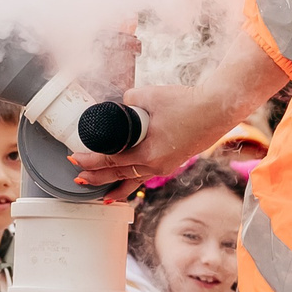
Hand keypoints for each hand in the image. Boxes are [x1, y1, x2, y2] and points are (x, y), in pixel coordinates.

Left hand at [68, 35, 287, 189]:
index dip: (89, 161)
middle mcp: (155, 165)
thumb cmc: (187, 103)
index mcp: (148, 152)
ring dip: (113, 186)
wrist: (217, 109)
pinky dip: (132, 183)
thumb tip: (119, 104)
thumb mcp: (150, 95)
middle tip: (77, 177)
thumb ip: (129, 100)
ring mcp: (164, 166)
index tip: (74, 159)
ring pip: (132, 181)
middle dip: (95, 178)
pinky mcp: (170, 162)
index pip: (110, 161)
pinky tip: (126, 187)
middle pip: (118, 176)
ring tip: (100, 195)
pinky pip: (145, 177)